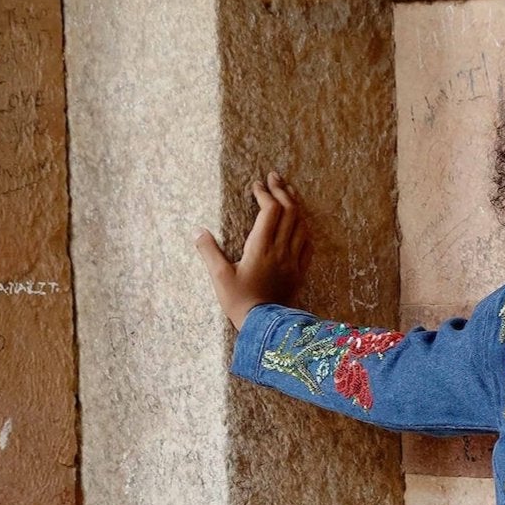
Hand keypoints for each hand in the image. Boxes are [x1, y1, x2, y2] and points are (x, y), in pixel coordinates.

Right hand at [196, 172, 312, 327]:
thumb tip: (197, 231)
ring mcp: (293, 261)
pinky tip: (300, 223)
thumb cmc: (240, 302)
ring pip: (301, 224)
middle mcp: (281, 250)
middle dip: (282, 190)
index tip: (256, 185)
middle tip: (274, 177)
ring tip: (288, 192)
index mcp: (261, 248)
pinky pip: (308, 244)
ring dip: (296, 205)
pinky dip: (304, 228)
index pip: (269, 210)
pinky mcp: (300, 272)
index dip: (264, 194)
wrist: (265, 328)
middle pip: (289, 211)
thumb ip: (209, 251)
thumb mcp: (219, 277)